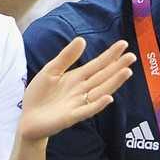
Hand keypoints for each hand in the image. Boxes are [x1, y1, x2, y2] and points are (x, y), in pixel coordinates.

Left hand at [18, 37, 134, 140]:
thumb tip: (82, 39)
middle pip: (103, 77)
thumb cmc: (39, 95)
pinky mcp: (71, 117)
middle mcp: (82, 90)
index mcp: (77, 78)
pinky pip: (87, 110)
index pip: (97, 65)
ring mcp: (78, 104)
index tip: (123, 44)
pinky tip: (108, 98)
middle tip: (132, 57)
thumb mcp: (50, 71)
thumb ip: (66, 57)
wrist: (27, 119)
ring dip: (113, 83)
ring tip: (126, 72)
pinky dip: (98, 105)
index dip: (110, 55)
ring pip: (100, 91)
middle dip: (117, 67)